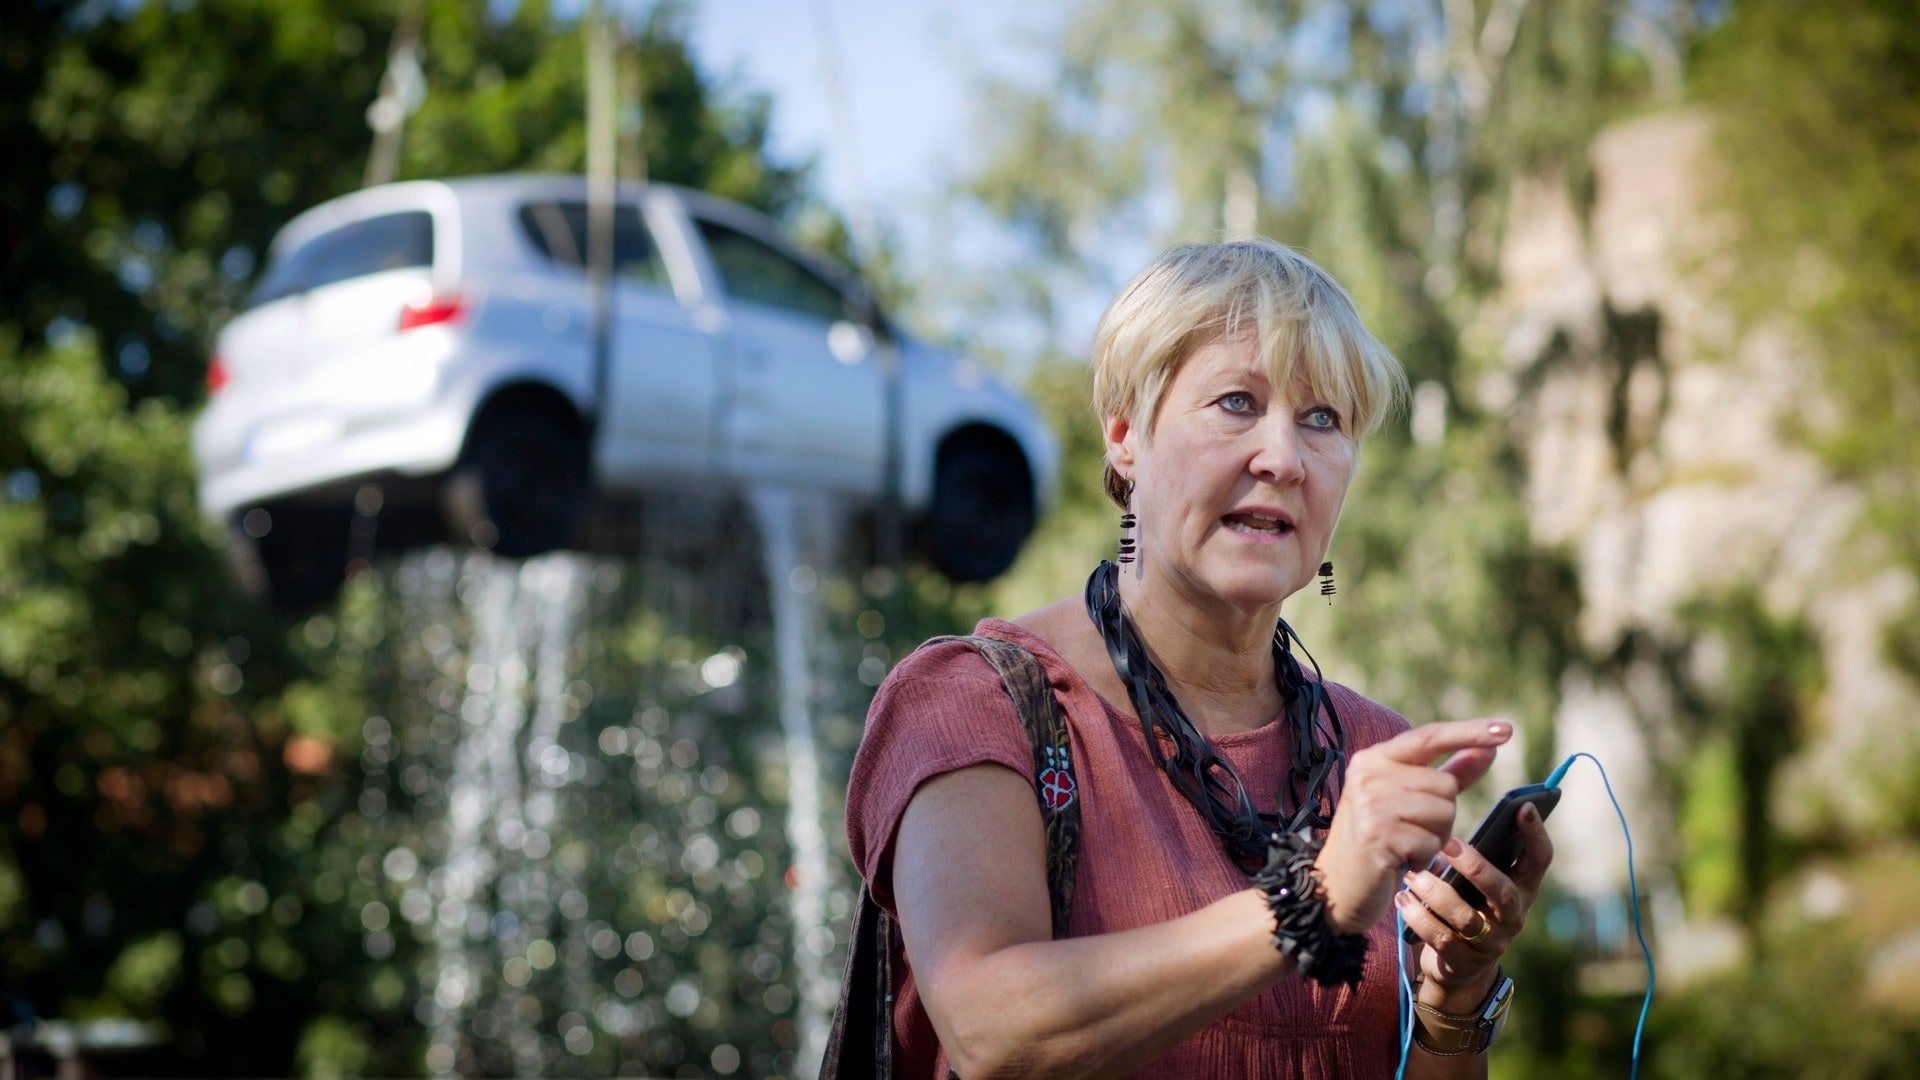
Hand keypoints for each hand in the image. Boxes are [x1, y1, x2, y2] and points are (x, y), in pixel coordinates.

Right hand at [1312, 720, 1511, 935]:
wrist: (1336, 886)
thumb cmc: (1377, 840)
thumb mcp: (1408, 801)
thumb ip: (1449, 773)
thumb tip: (1488, 748)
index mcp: (1374, 758)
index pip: (1429, 737)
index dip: (1470, 732)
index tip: (1506, 729)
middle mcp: (1368, 774)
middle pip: (1445, 785)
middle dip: (1442, 814)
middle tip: (1410, 831)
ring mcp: (1370, 804)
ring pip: (1443, 813)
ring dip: (1434, 838)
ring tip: (1404, 846)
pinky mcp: (1378, 835)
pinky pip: (1431, 842)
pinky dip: (1424, 857)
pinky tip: (1400, 861)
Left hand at [1396, 801, 1553, 1006]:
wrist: (1460, 967)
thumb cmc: (1466, 906)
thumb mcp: (1475, 883)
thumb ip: (1471, 857)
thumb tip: (1444, 824)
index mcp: (1521, 889)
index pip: (1539, 859)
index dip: (1535, 833)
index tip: (1523, 806)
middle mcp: (1513, 916)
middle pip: (1502, 891)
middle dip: (1475, 866)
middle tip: (1447, 844)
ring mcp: (1492, 942)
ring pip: (1465, 917)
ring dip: (1435, 892)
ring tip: (1411, 875)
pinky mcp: (1465, 962)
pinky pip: (1441, 938)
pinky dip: (1418, 916)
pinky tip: (1402, 899)